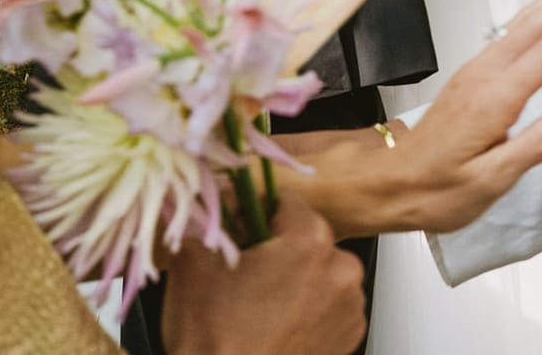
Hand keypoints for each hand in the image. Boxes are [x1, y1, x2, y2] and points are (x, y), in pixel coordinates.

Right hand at [158, 192, 364, 354]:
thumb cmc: (217, 344)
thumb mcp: (191, 267)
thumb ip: (200, 222)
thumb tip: (201, 205)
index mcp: (309, 242)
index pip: (284, 200)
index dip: (253, 212)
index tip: (239, 228)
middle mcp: (341, 269)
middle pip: (304, 238)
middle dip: (275, 249)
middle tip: (243, 273)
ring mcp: (350, 306)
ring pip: (318, 272)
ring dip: (294, 280)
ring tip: (258, 305)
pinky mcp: (349, 335)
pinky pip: (329, 305)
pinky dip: (307, 309)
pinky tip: (276, 324)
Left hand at [288, 0, 541, 237]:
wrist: (390, 183)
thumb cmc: (436, 189)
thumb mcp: (491, 180)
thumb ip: (538, 143)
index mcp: (492, 98)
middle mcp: (484, 73)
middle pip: (541, 22)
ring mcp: (478, 68)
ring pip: (528, 19)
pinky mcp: (477, 71)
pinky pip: (517, 28)